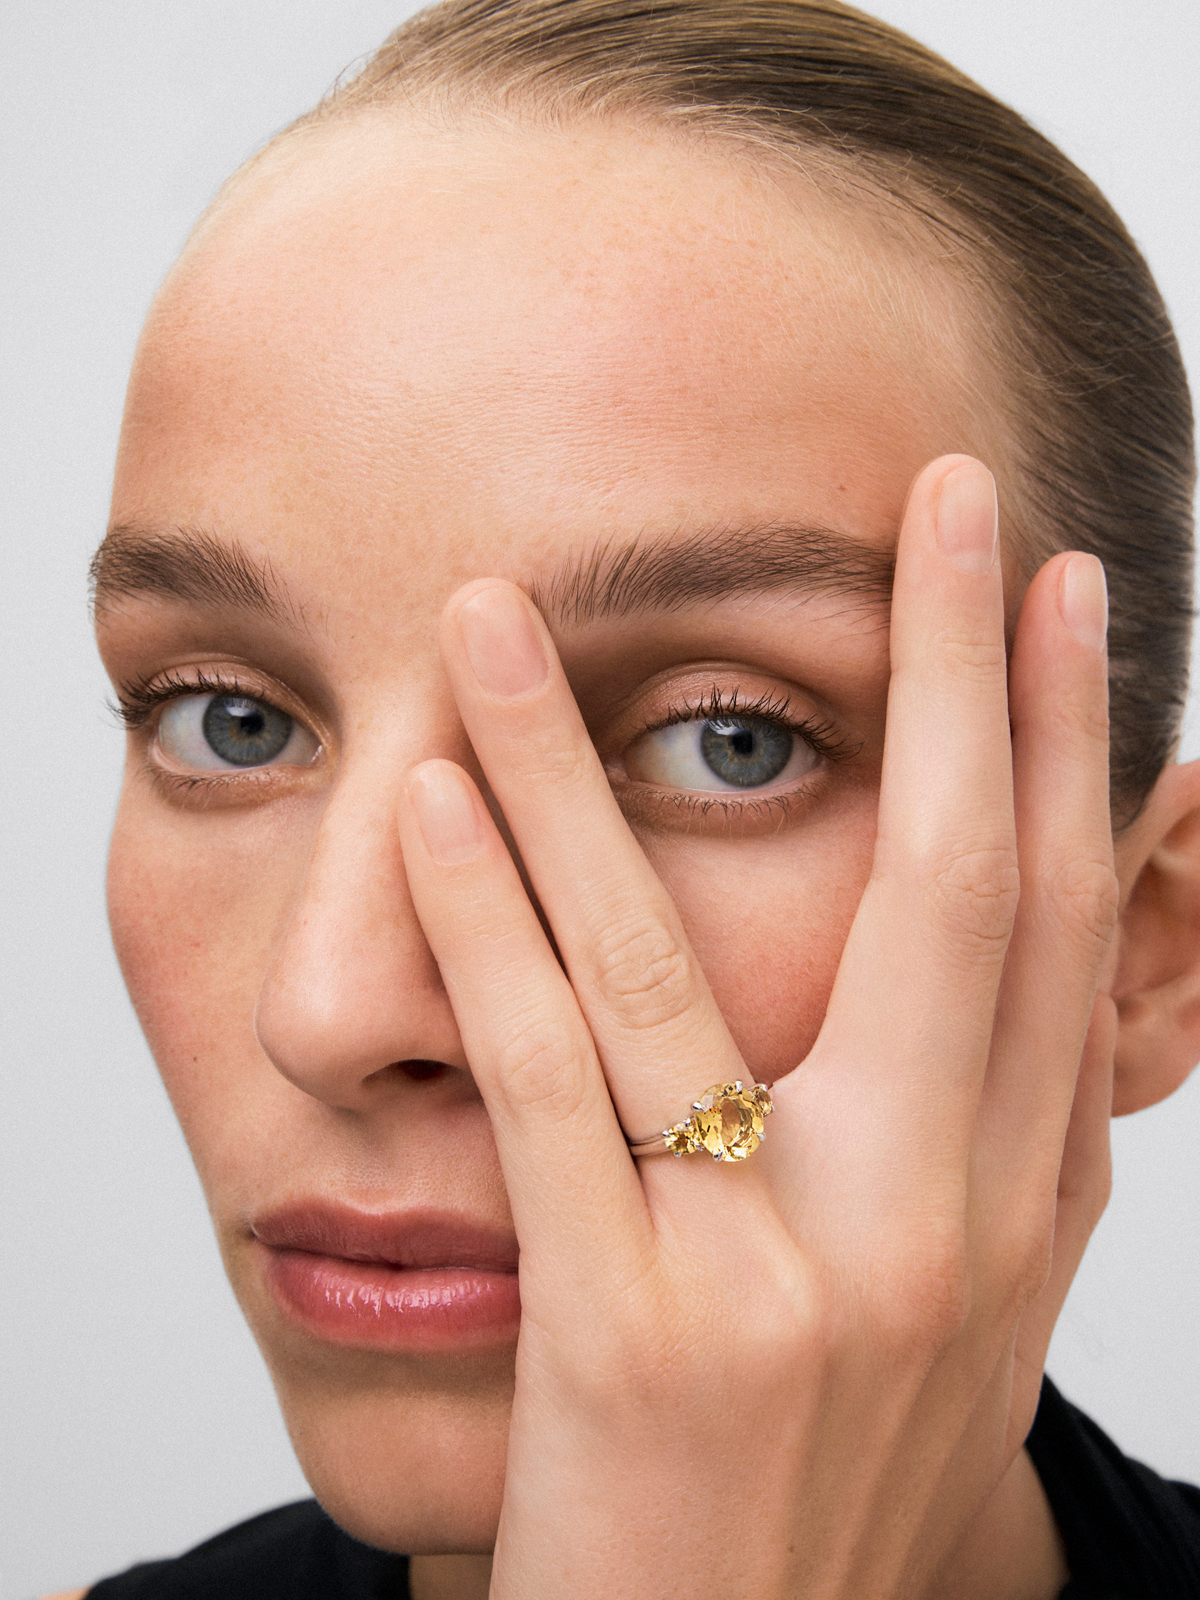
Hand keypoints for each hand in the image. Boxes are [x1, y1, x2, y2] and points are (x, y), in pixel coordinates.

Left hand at [396, 456, 1117, 1597]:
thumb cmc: (835, 1470)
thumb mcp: (964, 1304)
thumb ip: (1001, 1129)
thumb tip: (1057, 935)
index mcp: (1017, 1204)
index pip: (1055, 925)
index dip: (1067, 742)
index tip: (1060, 592)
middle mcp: (934, 1223)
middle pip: (946, 897)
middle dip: (959, 676)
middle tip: (951, 500)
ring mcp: (792, 1275)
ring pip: (682, 963)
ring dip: (574, 767)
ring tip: (503, 613)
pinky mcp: (639, 1334)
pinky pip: (552, 1088)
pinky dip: (483, 929)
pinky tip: (426, 804)